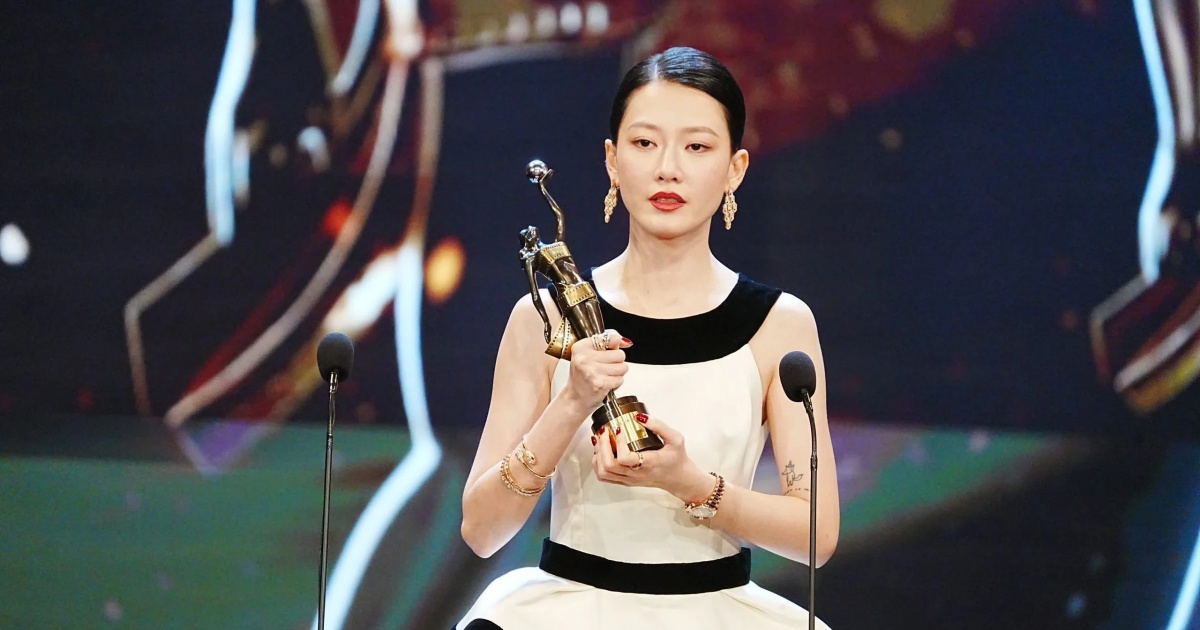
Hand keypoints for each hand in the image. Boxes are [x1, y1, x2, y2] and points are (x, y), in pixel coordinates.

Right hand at [564, 329, 631, 411]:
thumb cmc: (583, 377)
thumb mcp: (588, 355)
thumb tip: (625, 342)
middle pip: (619, 354)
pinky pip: (620, 379)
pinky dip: (616, 383)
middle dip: (617, 362)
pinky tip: (606, 384)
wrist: (575, 398)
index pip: (609, 338)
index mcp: (581, 347)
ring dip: (617, 373)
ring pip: (623, 367)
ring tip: (606, 376)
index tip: (609, 351)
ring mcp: (592, 371)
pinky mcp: (601, 383)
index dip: (614, 346)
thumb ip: (606, 344)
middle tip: (605, 368)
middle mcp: (585, 358)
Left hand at [591, 414, 712, 502]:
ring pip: (603, 472)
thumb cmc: (677, 458)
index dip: (617, 443)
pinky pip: (605, 477)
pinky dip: (598, 464)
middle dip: (602, 446)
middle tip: (604, 431)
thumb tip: (639, 416)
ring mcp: (629, 479)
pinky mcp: (625, 481)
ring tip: (600, 440)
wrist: (679, 479)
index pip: (624, 458)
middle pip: (608, 465)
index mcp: (648, 463)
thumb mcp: (676, 439)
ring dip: (598, 455)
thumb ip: (660, 426)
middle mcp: (636, 474)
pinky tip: (601, 451)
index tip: (619, 429)